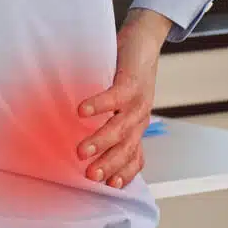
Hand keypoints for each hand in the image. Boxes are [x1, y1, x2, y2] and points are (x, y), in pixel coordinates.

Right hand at [76, 8, 171, 188]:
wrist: (145, 41)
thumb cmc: (128, 73)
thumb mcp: (122, 102)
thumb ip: (109, 119)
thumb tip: (82, 133)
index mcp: (136, 126)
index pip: (134, 156)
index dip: (124, 172)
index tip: (109, 186)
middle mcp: (139, 118)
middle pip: (127, 148)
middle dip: (109, 164)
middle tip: (90, 176)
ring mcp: (137, 101)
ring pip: (121, 128)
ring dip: (101, 141)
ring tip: (82, 151)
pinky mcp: (131, 82)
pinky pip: (114, 97)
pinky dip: (99, 105)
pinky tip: (82, 111)